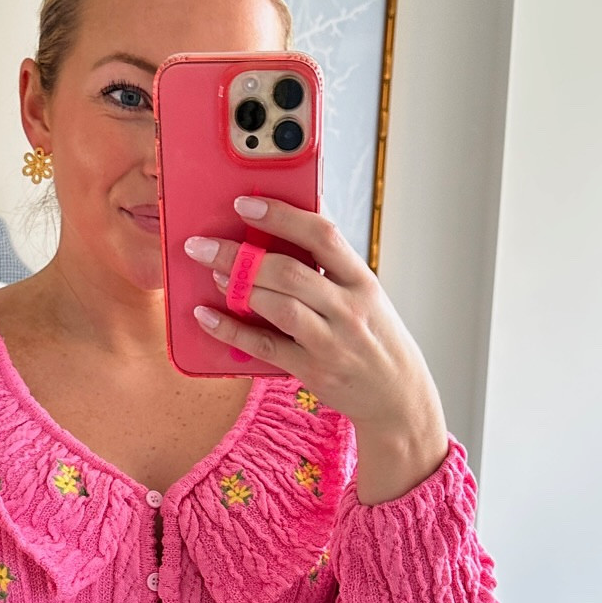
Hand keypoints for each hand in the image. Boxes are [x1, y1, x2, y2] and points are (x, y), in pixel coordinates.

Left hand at [185, 196, 449, 502]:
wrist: (399, 398)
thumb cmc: (376, 339)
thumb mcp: (367, 296)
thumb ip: (332, 267)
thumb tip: (286, 226)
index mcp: (363, 281)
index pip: (322, 236)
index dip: (281, 215)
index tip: (246, 203)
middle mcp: (349, 309)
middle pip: (289, 272)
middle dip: (240, 255)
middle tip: (202, 245)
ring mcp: (331, 342)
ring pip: (278, 307)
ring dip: (238, 288)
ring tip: (212, 274)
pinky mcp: (313, 371)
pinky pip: (266, 346)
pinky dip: (233, 330)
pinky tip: (207, 317)